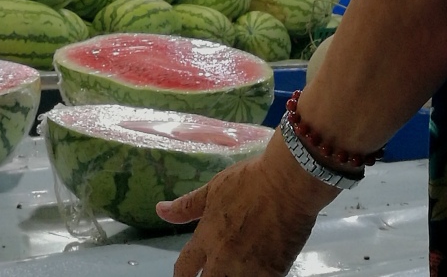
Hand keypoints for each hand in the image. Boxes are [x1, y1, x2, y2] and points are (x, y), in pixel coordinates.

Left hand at [157, 132, 336, 276]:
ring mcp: (248, 269)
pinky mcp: (273, 273)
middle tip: (212, 272)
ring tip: (233, 269)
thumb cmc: (249, 179)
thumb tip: (159, 210)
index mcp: (206, 236)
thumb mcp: (214, 188)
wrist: (287, 181)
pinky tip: (258, 270)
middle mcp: (223, 258)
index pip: (183, 270)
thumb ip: (187, 206)